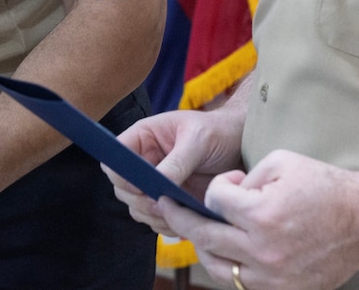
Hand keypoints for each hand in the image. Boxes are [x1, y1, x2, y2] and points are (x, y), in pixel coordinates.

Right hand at [104, 107, 243, 232]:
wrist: (243, 145)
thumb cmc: (218, 131)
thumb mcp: (199, 139)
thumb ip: (177, 161)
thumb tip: (158, 185)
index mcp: (143, 138)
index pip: (115, 157)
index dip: (121, 173)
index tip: (140, 186)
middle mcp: (145, 162)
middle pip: (122, 188)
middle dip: (139, 200)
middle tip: (162, 206)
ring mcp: (157, 184)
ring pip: (137, 208)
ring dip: (153, 217)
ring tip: (178, 216)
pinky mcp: (171, 202)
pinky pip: (157, 221)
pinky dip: (167, 226)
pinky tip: (186, 222)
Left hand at [152, 149, 358, 289]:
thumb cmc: (323, 186)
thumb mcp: (280, 163)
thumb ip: (243, 178)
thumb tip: (220, 196)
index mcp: (263, 215)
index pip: (214, 200)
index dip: (216, 187)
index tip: (230, 183)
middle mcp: (265, 251)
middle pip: (204, 237)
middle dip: (180, 219)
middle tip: (166, 207)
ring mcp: (274, 277)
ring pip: (218, 268)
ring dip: (202, 247)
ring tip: (196, 231)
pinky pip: (242, 283)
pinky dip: (228, 267)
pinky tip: (225, 250)